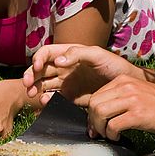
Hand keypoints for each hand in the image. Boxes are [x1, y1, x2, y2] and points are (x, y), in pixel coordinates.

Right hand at [23, 44, 141, 104]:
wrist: (127, 86)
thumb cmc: (114, 65)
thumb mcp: (97, 54)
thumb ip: (77, 54)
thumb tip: (58, 62)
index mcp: (68, 54)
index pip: (46, 54)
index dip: (38, 59)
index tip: (37, 67)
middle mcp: (64, 68)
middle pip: (40, 70)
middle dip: (30, 76)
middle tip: (27, 85)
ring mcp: (66, 84)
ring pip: (43, 85)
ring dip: (35, 89)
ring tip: (34, 94)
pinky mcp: (70, 98)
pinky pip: (54, 99)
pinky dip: (46, 100)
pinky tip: (46, 102)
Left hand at [86, 77, 154, 140]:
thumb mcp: (136, 92)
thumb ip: (119, 98)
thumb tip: (98, 114)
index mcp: (122, 80)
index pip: (95, 96)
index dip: (91, 113)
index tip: (95, 125)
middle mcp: (125, 87)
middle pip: (93, 104)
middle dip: (92, 121)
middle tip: (98, 132)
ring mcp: (132, 99)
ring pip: (100, 113)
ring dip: (100, 128)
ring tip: (108, 135)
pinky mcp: (138, 114)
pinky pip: (113, 125)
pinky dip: (111, 134)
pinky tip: (118, 137)